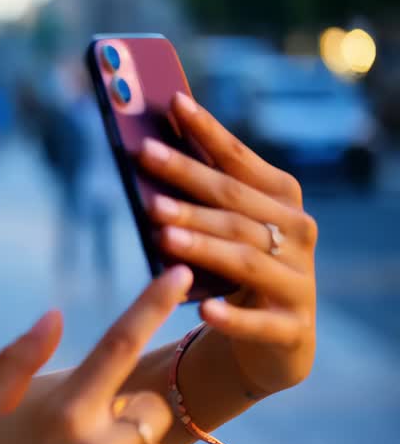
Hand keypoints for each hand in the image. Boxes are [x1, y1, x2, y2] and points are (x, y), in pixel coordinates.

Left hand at [139, 93, 316, 395]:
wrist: (275, 339)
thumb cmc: (234, 269)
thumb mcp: (222, 228)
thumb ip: (197, 194)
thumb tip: (148, 149)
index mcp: (281, 198)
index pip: (238, 160)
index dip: (206, 131)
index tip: (171, 103)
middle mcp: (297, 233)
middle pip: (234, 205)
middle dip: (188, 181)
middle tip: (144, 160)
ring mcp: (298, 281)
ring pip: (243, 258)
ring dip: (202, 243)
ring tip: (160, 232)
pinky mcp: (291, 327)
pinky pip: (257, 322)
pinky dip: (231, 316)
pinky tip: (203, 310)